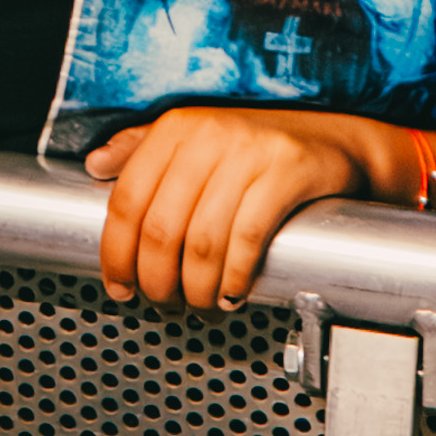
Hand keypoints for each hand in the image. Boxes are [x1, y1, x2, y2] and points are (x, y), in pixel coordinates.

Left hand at [87, 104, 381, 307]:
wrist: (339, 141)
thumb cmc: (263, 148)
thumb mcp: (199, 138)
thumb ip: (144, 149)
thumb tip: (96, 166)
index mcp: (178, 128)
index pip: (127, 199)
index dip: (116, 254)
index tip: (120, 287)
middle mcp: (209, 134)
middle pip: (161, 228)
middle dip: (157, 283)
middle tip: (164, 307)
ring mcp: (250, 152)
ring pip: (203, 241)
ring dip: (197, 291)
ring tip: (200, 308)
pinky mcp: (287, 171)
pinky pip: (246, 239)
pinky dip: (234, 279)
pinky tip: (232, 294)